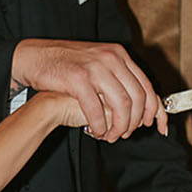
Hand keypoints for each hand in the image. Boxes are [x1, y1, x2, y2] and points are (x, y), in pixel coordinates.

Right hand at [12, 39, 167, 141]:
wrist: (35, 57)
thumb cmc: (66, 67)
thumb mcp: (98, 66)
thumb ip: (117, 80)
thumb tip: (137, 105)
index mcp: (119, 55)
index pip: (147, 85)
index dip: (155, 110)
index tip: (156, 126)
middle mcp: (111, 59)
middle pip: (137, 98)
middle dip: (135, 122)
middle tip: (126, 134)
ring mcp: (95, 68)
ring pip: (121, 105)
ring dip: (119, 126)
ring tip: (111, 135)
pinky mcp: (78, 79)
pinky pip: (96, 110)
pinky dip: (99, 125)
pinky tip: (95, 131)